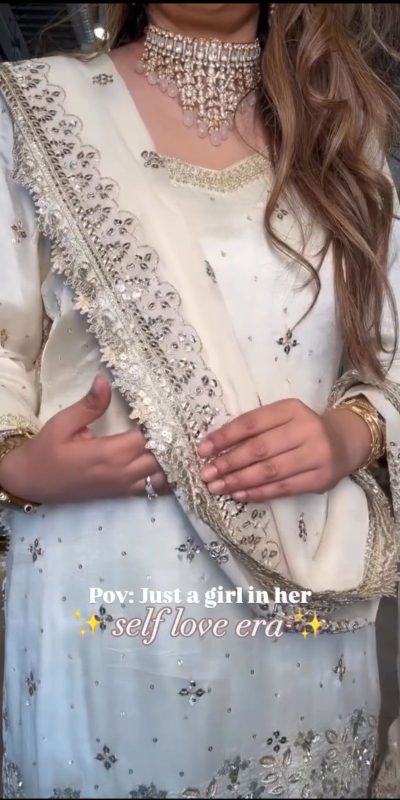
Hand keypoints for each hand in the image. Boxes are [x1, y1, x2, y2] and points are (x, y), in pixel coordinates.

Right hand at [0, 374, 170, 503]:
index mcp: (111, 453)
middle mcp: (123, 472)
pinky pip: (153, 488)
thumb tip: (104, 381)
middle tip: (182, 422)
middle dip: (174, 441)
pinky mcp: (121, 494)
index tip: (173, 409)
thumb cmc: (47, 451)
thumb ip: (89, 405)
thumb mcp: (63, 423)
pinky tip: (171, 462)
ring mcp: (124, 487)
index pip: (150, 437)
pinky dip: (166, 477)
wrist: (32, 481)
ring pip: (163, 477)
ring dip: (173, 461)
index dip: (164, 424)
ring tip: (179, 442)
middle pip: (163, 458)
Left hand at [197, 399, 371, 501]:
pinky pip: (283, 488)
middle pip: (259, 449)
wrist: (344, 443)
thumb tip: (214, 446)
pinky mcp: (320, 479)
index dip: (225, 437)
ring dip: (239, 481)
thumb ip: (254, 428)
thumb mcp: (282, 418)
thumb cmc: (302, 430)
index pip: (251, 423)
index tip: (203, 449)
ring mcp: (316, 455)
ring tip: (218, 487)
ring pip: (269, 471)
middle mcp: (306, 429)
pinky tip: (239, 495)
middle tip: (207, 473)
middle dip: (228, 463)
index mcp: (292, 409)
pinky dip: (258, 493)